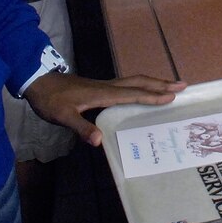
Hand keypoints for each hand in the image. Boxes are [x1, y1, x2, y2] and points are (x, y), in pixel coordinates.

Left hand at [24, 72, 184, 145]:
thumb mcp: (62, 117)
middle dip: (161, 84)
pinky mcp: (100, 87)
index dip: (151, 96)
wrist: (38, 81)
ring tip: (171, 85)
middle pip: (139, 83)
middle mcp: (107, 86)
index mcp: (102, 93)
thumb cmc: (50, 100)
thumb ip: (80, 128)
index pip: (132, 94)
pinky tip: (144, 91)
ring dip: (153, 83)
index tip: (171, 97)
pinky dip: (142, 86)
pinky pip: (128, 85)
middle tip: (183, 85)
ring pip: (134, 81)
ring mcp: (104, 85)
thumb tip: (99, 141)